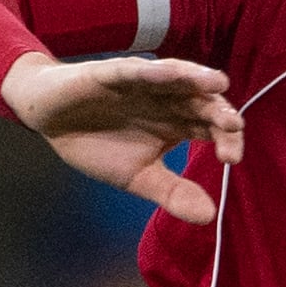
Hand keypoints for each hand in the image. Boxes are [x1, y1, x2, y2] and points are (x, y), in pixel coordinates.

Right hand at [4, 51, 242, 227]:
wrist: (52, 120)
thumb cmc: (98, 144)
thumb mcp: (138, 177)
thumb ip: (172, 193)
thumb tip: (209, 216)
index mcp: (179, 125)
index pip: (214, 129)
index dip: (228, 139)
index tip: (232, 159)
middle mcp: (169, 101)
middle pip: (203, 103)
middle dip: (220, 113)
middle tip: (233, 127)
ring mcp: (145, 84)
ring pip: (179, 78)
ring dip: (198, 79)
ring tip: (218, 84)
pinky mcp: (115, 73)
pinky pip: (138, 70)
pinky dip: (155, 71)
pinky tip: (172, 74)